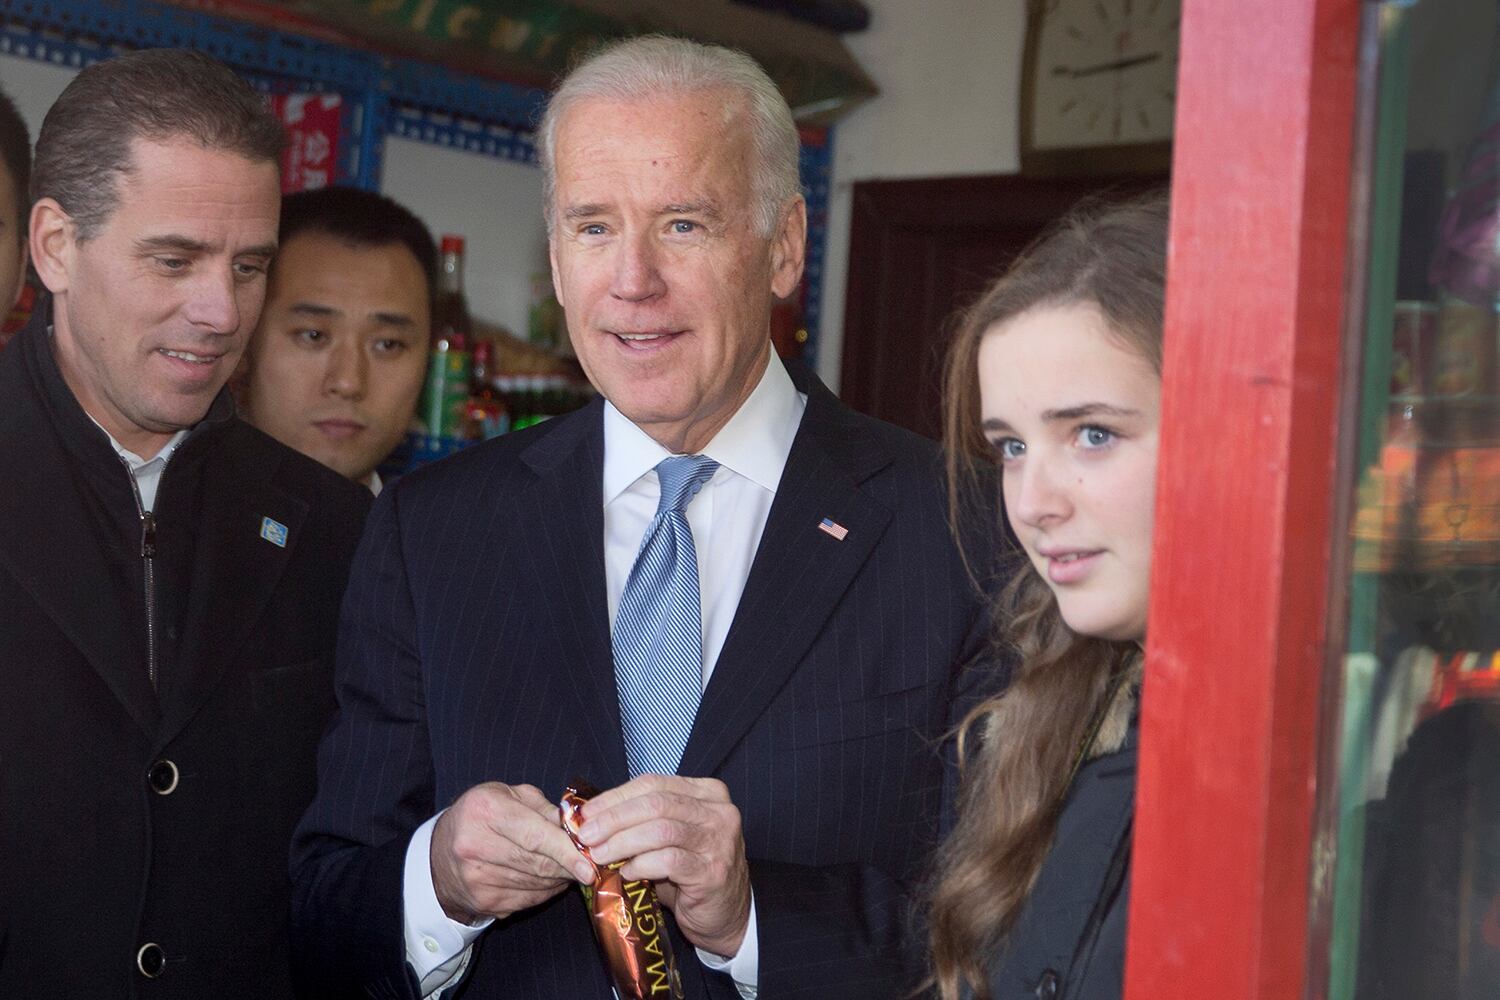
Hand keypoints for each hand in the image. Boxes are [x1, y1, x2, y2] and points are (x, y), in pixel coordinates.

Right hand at [430, 782, 596, 923]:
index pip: (535, 836)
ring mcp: (477, 879)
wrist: (439, 853)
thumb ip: (544, 808)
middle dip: (569, 865)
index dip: (566, 852)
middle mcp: (476, 846)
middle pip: (538, 863)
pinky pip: (529, 899)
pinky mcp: (483, 902)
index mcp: (485, 811)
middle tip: (589, 862)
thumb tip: (576, 828)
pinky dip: (546, 890)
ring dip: (559, 878)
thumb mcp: (508, 796)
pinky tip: (548, 878)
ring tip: (568, 866)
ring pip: (537, 884)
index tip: (589, 863)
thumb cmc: (480, 816)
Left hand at [577, 775, 750, 957]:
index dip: (616, 797)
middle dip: (614, 818)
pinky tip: (624, 873)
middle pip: (656, 803)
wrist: (728, 915)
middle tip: (586, 835)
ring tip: (598, 855)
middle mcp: (719, 812)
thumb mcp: (672, 838)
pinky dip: (640, 865)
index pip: (654, 783)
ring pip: (660, 829)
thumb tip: (592, 817)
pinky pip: (668, 861)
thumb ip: (644, 821)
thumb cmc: (693, 873)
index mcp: (708, 792)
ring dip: (621, 842)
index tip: (586, 813)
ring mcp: (719, 841)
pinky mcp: (713, 871)